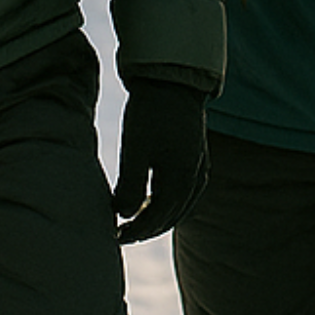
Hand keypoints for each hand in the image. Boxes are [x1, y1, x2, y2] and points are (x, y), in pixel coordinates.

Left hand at [112, 81, 209, 243]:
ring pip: (181, 207)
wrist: (172, 79)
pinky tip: (153, 202)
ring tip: (136, 223)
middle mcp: (197, 176)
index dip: (137, 230)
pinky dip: (169, 204)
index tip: (115, 235)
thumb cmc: (150, 113)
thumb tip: (123, 215)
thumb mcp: (135, 148)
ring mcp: (200, 167)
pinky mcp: (197, 158)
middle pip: (172, 215)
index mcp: (183, 177)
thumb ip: (130, 185)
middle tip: (121, 235)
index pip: (159, 217)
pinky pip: (186, 193)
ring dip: (159, 218)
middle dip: (147, 229)